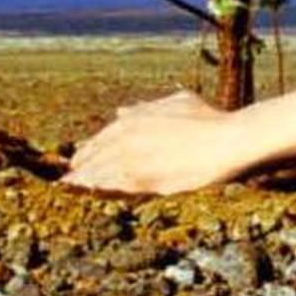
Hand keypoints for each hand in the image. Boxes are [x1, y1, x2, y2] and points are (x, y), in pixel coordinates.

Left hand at [64, 89, 254, 194]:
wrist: (226, 141)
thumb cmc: (207, 119)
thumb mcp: (176, 103)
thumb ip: (146, 108)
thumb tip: (121, 112)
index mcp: (135, 119)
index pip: (103, 136)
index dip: (90, 148)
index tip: (80, 157)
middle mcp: (128, 137)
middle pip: (95, 155)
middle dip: (81, 164)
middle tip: (69, 175)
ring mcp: (134, 159)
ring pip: (99, 172)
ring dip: (83, 179)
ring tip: (71, 186)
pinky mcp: (142, 180)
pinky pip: (113, 185)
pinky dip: (98, 188)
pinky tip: (90, 192)